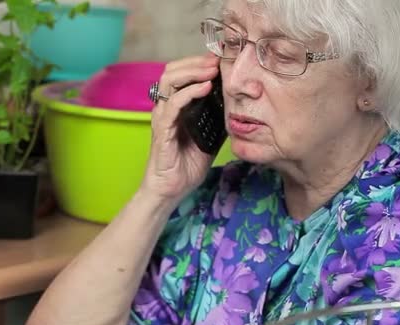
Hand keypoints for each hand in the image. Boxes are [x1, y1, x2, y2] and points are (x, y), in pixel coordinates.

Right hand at [140, 53, 220, 201]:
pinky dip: (190, 92)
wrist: (171, 190)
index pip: (181, 75)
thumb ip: (217, 121)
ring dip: (193, 71)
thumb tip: (237, 108)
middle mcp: (165, 108)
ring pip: (170, 81)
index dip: (198, 63)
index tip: (220, 59)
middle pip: (172, 71)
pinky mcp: (162, 130)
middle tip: (217, 60)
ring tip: (212, 69)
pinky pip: (173, 104)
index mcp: (175, 108)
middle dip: (196, 61)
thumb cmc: (186, 167)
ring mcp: (162, 118)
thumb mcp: (209, 139)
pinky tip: (205, 87)